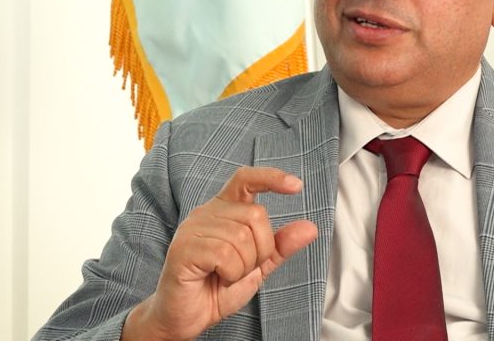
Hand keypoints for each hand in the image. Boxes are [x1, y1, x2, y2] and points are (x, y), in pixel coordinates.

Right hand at [123, 167, 318, 340]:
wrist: (186, 317)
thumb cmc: (216, 288)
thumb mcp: (257, 266)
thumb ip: (280, 246)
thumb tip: (310, 227)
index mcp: (222, 210)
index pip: (246, 179)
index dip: (271, 178)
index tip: (296, 186)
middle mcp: (206, 213)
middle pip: (255, 215)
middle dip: (260, 250)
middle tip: (241, 268)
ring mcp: (192, 229)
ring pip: (242, 237)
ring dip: (244, 266)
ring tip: (226, 275)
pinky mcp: (183, 249)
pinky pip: (225, 255)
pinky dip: (231, 274)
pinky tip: (216, 278)